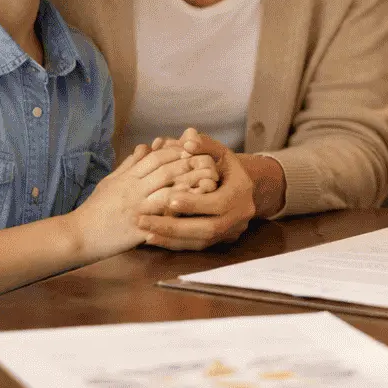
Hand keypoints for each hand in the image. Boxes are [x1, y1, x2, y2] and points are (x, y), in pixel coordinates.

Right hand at [69, 145, 198, 260]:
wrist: (77, 235)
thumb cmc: (95, 208)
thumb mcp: (111, 181)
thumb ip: (130, 164)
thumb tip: (145, 146)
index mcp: (128, 177)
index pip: (156, 157)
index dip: (177, 151)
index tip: (194, 148)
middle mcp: (133, 190)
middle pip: (166, 171)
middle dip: (190, 165)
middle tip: (210, 162)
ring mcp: (136, 209)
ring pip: (167, 193)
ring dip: (190, 187)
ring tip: (210, 184)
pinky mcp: (137, 230)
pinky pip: (161, 220)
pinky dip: (179, 213)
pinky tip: (195, 210)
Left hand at [136, 130, 255, 250]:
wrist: (242, 190)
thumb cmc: (225, 168)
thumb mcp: (220, 153)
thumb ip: (204, 145)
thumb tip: (187, 140)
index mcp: (241, 192)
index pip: (218, 203)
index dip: (194, 203)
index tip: (169, 199)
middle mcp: (239, 216)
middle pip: (207, 228)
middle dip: (174, 226)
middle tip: (144, 220)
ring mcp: (229, 232)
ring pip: (200, 242)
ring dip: (170, 238)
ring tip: (144, 231)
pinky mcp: (218, 242)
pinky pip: (195, 248)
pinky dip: (173, 244)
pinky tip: (152, 238)